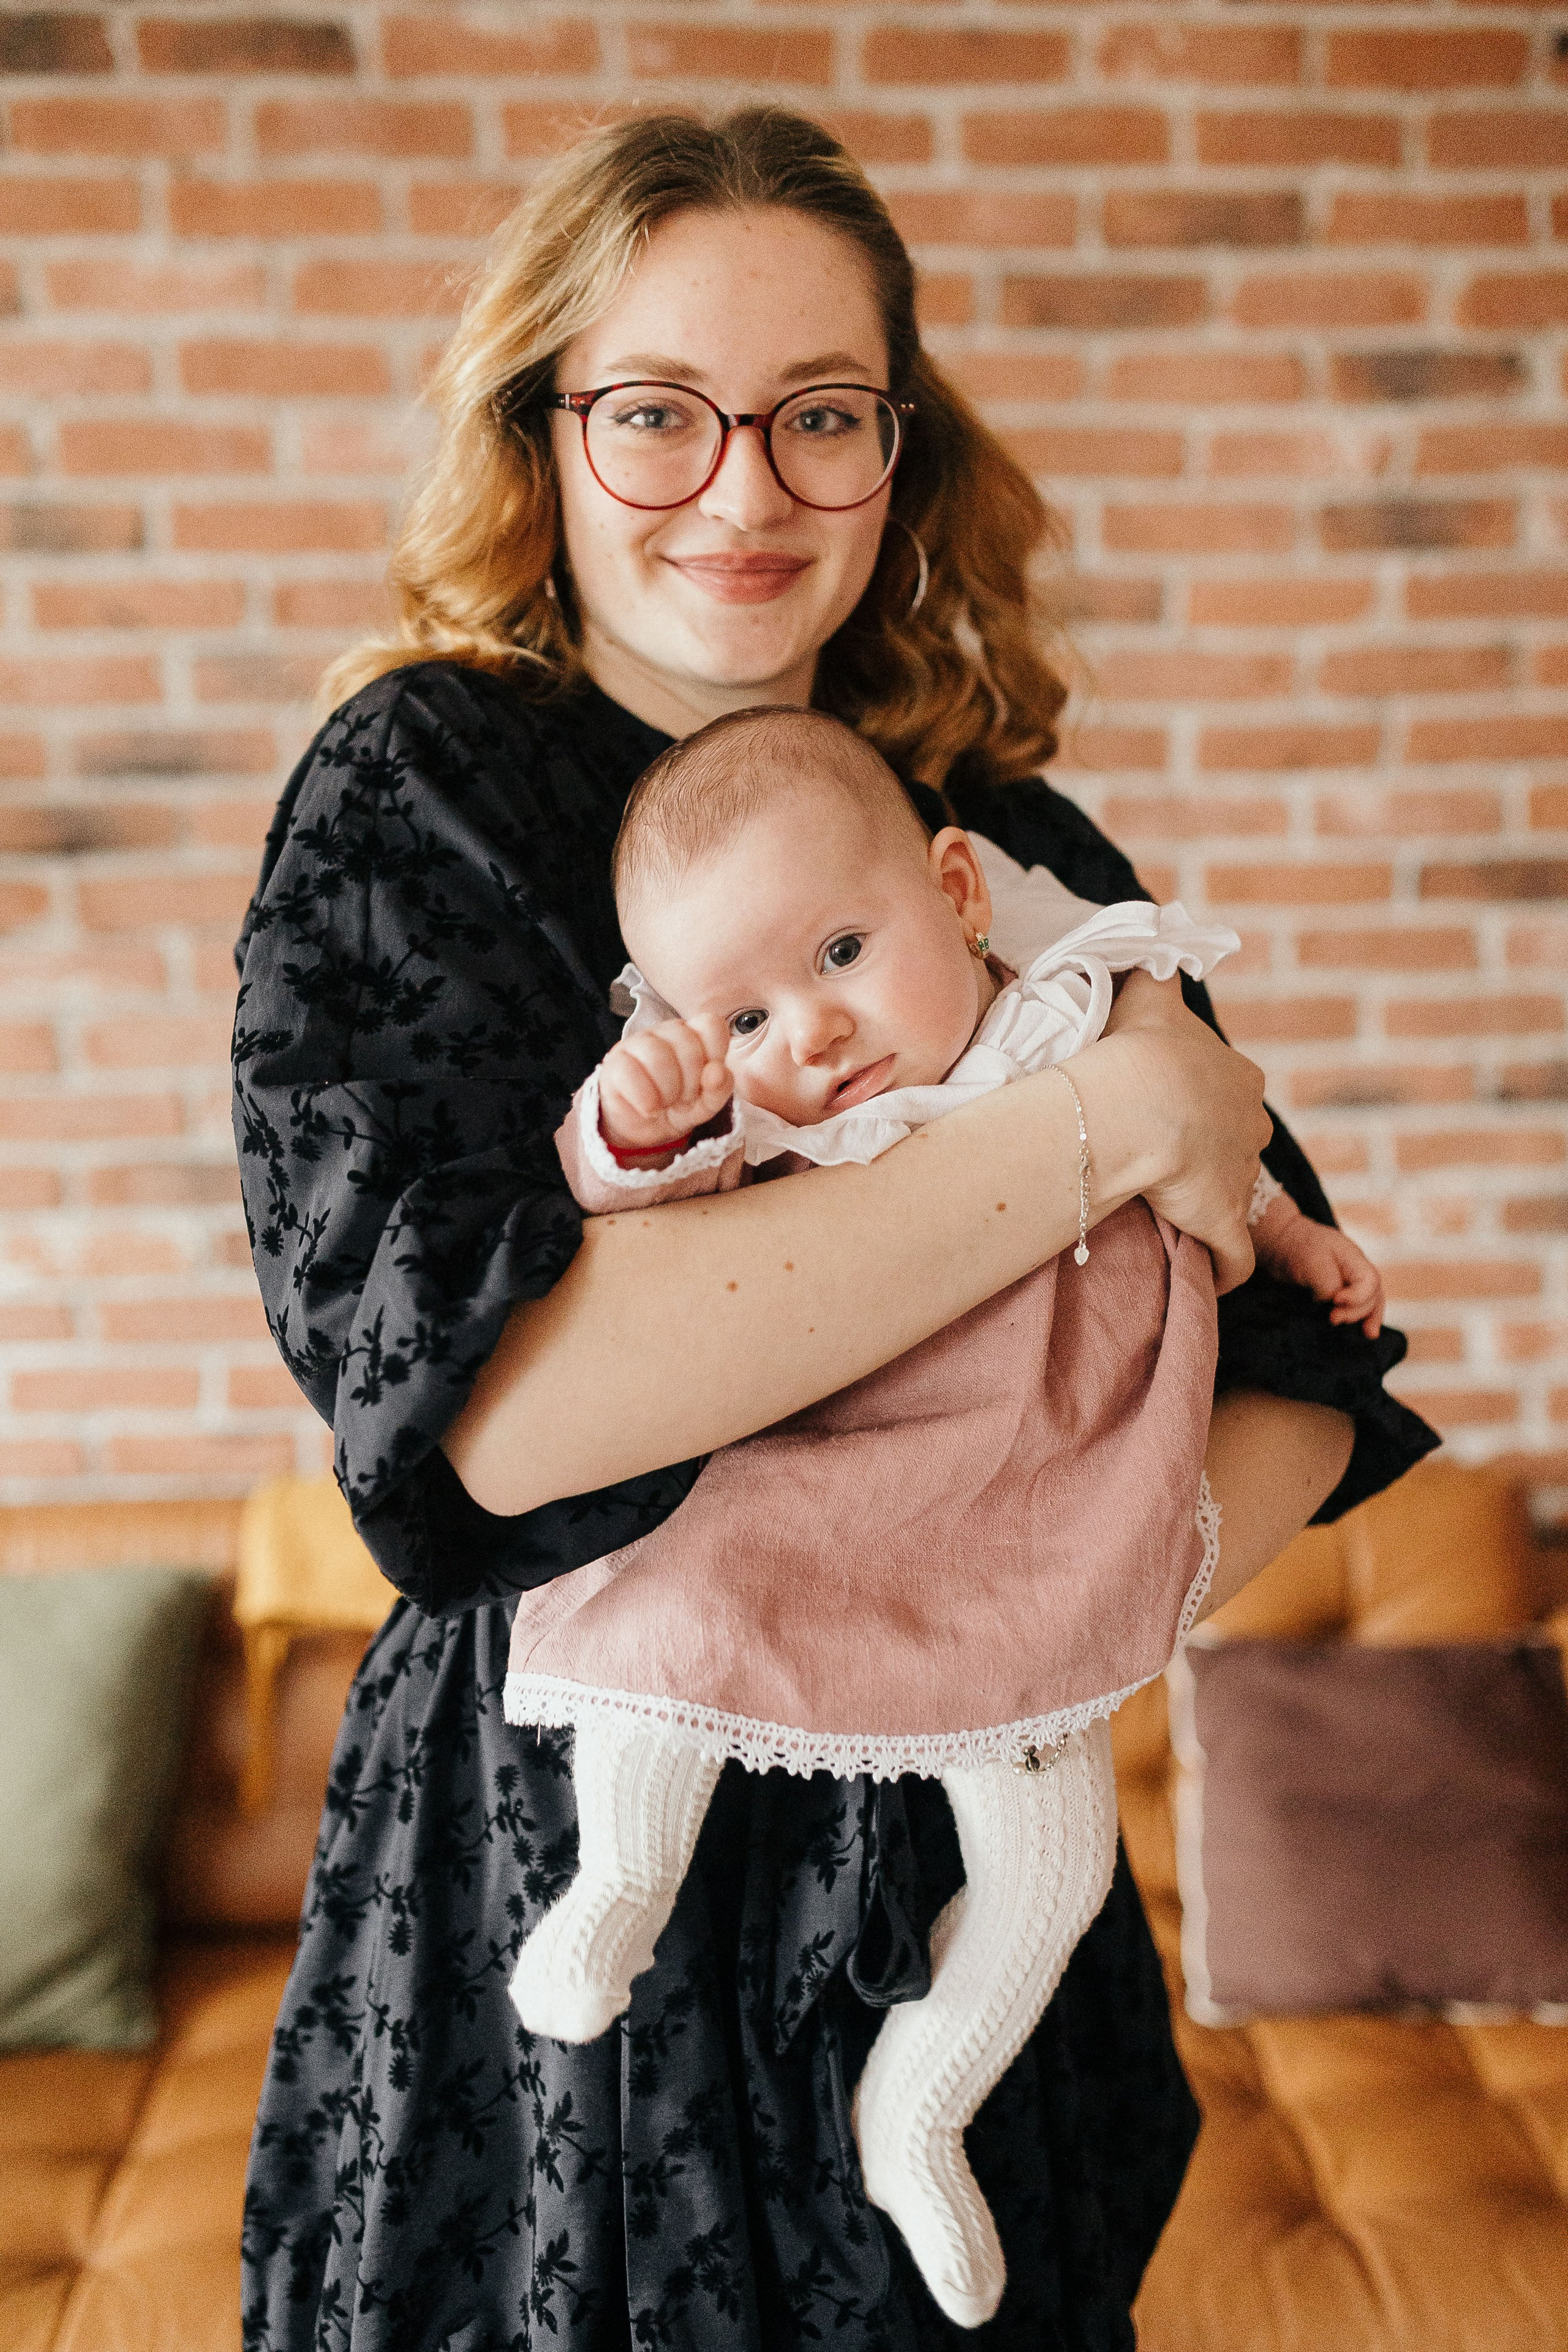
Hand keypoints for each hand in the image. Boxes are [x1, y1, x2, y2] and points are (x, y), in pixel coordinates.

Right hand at [598, 1015, 733, 1152]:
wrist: (640, 1127)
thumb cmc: (676, 1106)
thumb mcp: (705, 1104)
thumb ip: (719, 1088)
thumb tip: (717, 1071)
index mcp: (693, 1034)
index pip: (712, 1024)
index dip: (715, 1054)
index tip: (706, 1080)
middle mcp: (665, 1032)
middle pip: (689, 1046)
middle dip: (691, 1084)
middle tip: (683, 1100)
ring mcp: (637, 1043)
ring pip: (659, 1057)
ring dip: (668, 1092)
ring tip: (665, 1104)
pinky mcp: (614, 1063)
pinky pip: (631, 1073)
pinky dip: (645, 1100)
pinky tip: (648, 1109)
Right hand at [1094, 971, 1271, 1294]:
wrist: (1141, 1098)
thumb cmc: (1137, 1047)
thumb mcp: (1148, 993)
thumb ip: (1154, 971)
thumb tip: (1152, 951)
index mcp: (1237, 1075)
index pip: (1227, 1093)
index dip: (1197, 1104)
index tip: (1162, 1114)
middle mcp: (1250, 1124)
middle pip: (1236, 1142)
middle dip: (1210, 1154)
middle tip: (1162, 1162)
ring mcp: (1240, 1175)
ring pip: (1232, 1193)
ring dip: (1207, 1205)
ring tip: (1168, 1213)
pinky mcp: (1226, 1222)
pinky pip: (1234, 1258)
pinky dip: (1227, 1270)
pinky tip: (1213, 1278)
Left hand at [1260, 1211, 1385, 1338]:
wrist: (1281, 1244)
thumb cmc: (1296, 1248)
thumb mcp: (1311, 1262)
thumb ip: (1327, 1284)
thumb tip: (1333, 1302)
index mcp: (1352, 1257)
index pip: (1369, 1280)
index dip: (1358, 1296)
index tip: (1336, 1301)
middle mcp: (1356, 1270)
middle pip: (1372, 1295)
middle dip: (1356, 1311)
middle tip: (1333, 1319)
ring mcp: (1350, 1281)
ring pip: (1370, 1302)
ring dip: (1366, 1318)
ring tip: (1365, 1334)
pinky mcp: (1340, 1293)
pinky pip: (1359, 1307)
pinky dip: (1363, 1318)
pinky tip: (1366, 1332)